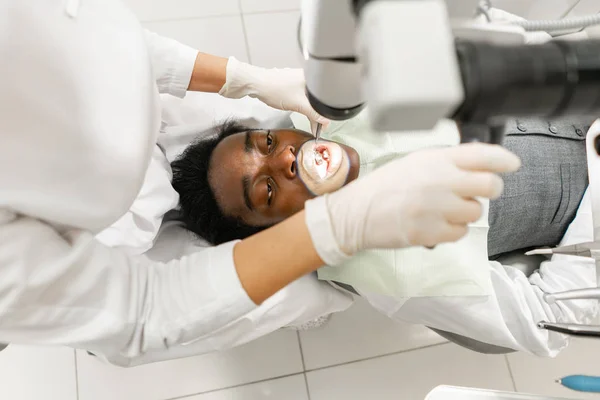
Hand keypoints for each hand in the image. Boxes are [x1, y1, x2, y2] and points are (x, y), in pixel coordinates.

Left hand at [218, 57, 328, 134]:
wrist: (256, 84)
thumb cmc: (275, 89)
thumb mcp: (298, 104)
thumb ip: (313, 113)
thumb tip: (324, 120)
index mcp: (312, 79)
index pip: (325, 98)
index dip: (326, 114)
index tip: (324, 125)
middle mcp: (307, 78)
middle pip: (318, 99)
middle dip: (318, 114)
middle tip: (317, 126)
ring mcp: (298, 80)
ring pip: (309, 98)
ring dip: (310, 110)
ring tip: (310, 122)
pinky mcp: (290, 84)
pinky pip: (302, 96)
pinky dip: (303, 105)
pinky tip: (301, 111)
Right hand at [305, 143, 520, 265]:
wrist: (356, 213)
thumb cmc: (385, 186)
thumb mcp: (415, 163)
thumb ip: (446, 162)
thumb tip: (480, 165)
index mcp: (435, 159)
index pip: (482, 154)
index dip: (503, 160)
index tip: (511, 165)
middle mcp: (439, 180)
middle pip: (489, 186)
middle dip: (491, 189)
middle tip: (479, 192)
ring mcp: (436, 208)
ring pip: (476, 212)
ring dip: (466, 212)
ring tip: (444, 210)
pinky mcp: (431, 232)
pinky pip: (460, 233)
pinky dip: (453, 230)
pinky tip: (436, 224)